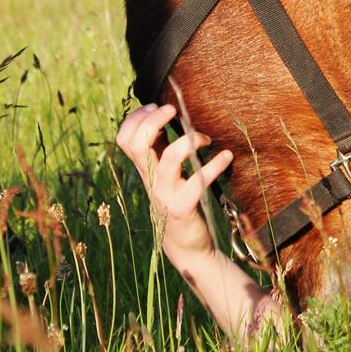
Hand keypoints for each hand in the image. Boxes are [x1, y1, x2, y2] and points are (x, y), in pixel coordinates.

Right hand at [116, 103, 232, 258]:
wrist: (185, 244)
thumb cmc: (177, 199)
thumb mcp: (165, 171)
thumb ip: (160, 146)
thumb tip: (164, 113)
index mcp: (144, 167)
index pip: (125, 138)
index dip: (137, 118)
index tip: (157, 108)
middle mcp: (150, 178)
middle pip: (136, 143)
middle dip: (153, 120)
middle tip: (173, 110)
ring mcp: (165, 193)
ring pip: (169, 158)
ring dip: (189, 140)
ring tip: (205, 138)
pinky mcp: (183, 208)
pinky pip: (197, 183)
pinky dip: (214, 166)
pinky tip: (226, 157)